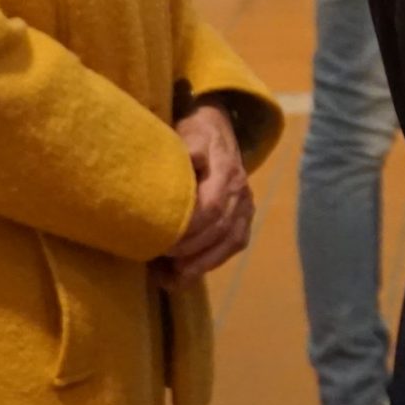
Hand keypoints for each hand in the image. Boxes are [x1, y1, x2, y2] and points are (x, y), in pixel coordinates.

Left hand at [159, 103, 253, 287]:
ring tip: (173, 275)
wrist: (219, 128)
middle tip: (158, 258)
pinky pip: (236, 244)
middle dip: (190, 248)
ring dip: (202, 262)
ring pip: (230, 241)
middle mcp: (241, 191)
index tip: (161, 238)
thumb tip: (180, 165)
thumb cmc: (197, 133)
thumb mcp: (188, 134)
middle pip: (220, 229)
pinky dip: (213, 262)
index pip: (212, 208)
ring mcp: (246, 205)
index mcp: (227, 172)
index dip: (188, 228)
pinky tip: (188, 273)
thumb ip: (185, 151)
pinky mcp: (244, 216)